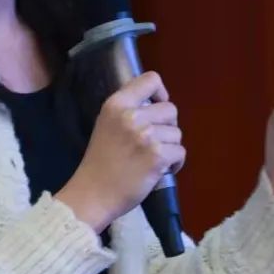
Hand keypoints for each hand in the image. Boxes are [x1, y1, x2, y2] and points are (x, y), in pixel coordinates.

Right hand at [57, 72, 184, 235]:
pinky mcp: (157, 156)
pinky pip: (180, 152)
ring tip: (155, 159)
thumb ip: (127, 111)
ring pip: (177, 133)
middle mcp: (131, 116)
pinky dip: (175, 163)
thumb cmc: (99, 161)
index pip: (151, 79)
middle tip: (155, 142)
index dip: (161, 93)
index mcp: (117, 104)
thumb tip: (155, 104)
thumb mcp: (106, 124)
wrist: (93, 194)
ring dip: (170, 147)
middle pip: (171, 109)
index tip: (157, 107)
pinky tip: (162, 170)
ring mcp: (146, 136)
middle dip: (168, 126)